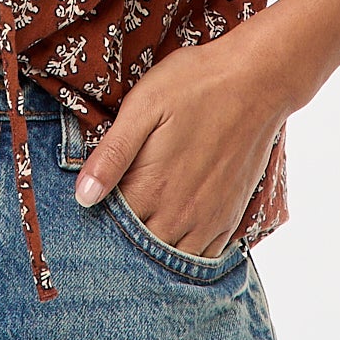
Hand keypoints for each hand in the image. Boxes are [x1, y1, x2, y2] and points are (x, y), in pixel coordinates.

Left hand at [72, 22, 292, 258]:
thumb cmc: (194, 85)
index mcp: (152, 187)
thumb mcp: (142, 107)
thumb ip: (112, 155)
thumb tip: (83, 197)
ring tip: (141, 226)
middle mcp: (180, 214)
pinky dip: (185, 254)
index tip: (89, 208)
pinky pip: (204, 257)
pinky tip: (174, 234)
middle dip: (121, 240)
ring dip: (153, 251)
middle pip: (139, 250)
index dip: (96, 220)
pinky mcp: (230, 216)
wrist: (256, 81)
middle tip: (110, 219)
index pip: (111, 228)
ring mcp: (208, 219)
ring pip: (171, 258)